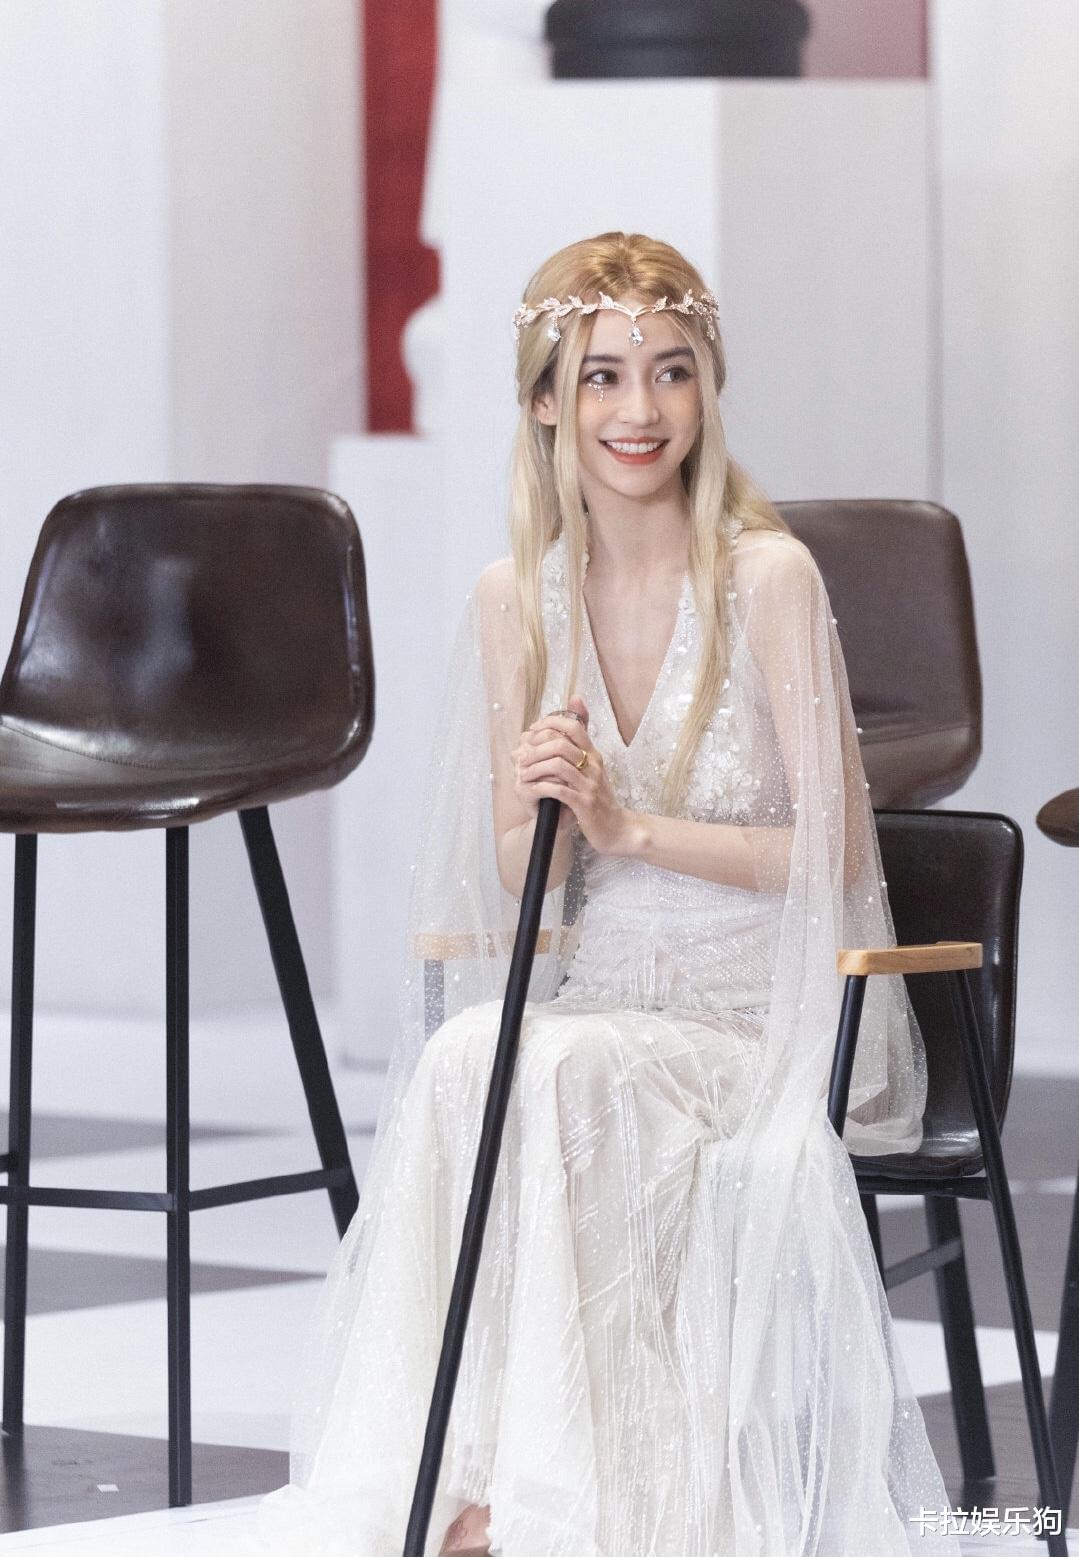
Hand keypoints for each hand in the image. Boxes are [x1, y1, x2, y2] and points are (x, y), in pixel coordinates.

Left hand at [510, 695, 633, 855]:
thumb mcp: (591, 773)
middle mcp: (593, 766)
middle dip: (536, 748)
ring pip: (557, 764)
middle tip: (523, 757)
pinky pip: (558, 790)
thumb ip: (576, 754)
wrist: (617, 828)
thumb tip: (557, 733)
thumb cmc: (599, 800)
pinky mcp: (584, 804)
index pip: (574, 725)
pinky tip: (532, 789)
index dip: (550, 723)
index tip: (533, 730)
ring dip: (535, 767)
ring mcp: (589, 785)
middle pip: (561, 743)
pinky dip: (541, 787)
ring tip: (523, 773)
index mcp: (593, 755)